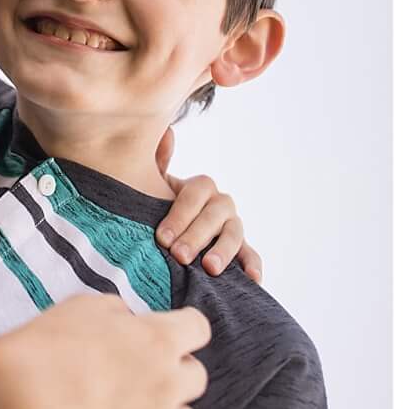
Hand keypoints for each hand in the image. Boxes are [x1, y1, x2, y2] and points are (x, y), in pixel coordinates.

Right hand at [0, 294, 209, 408]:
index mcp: (157, 341)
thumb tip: (129, 322)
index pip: (198, 328)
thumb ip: (117, 312)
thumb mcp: (81, 306)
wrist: (20, 400)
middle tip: (145, 368)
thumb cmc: (47, 345)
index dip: (184, 327)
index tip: (171, 330)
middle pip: (197, 377)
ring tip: (137, 408)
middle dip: (176, 370)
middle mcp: (167, 385)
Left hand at [155, 129, 259, 279]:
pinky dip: (253, 265)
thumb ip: (159, 161)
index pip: (196, 194)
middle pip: (215, 215)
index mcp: (201, 187)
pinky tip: (252, 278)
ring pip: (234, 234)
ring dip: (223, 251)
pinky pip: (252, 255)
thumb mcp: (154, 186)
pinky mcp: (242, 251)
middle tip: (178, 255)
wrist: (170, 234)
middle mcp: (221, 204)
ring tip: (209, 268)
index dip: (179, 215)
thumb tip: (167, 130)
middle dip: (196, 235)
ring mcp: (234, 227)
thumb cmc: (159, 207)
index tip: (162, 237)